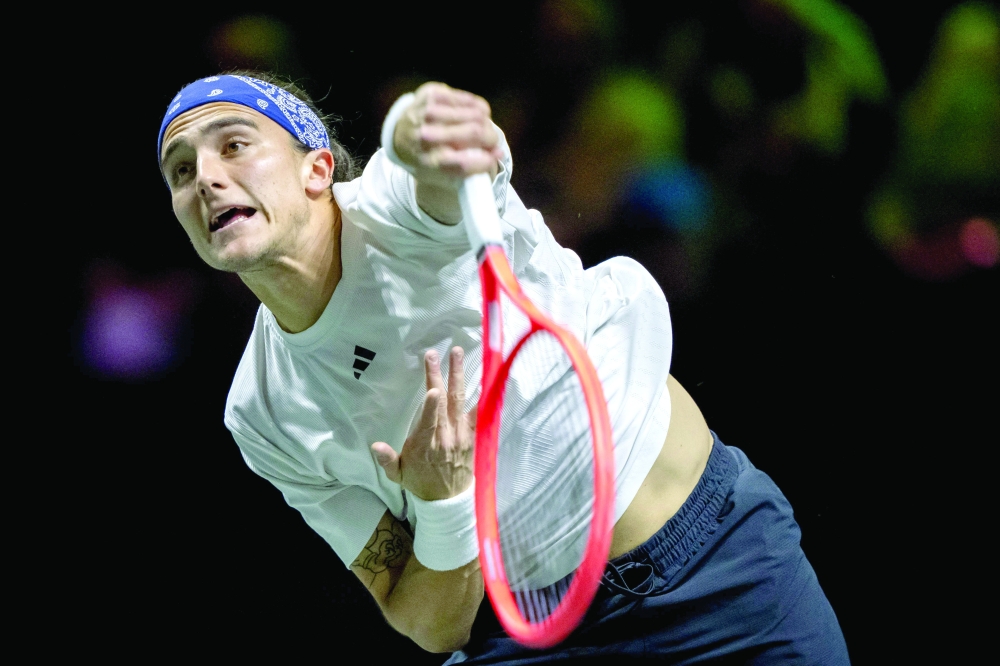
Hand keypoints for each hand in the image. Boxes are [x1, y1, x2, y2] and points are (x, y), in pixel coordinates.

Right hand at [372, 347, 475, 500]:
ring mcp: (461, 435)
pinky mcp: (473, 436)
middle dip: (440, 376)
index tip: (434, 389)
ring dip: (459, 375)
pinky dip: (481, 396)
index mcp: (425, 446)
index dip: (431, 406)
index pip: (429, 423)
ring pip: (460, 401)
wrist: (448, 501)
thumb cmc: (420, 482)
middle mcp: (445, 438)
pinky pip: (478, 413)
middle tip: (435, 354)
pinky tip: (484, 377)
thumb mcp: (398, 475)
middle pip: (444, 403)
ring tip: (458, 353)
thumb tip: (375, 446)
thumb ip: (387, 460)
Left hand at [393, 82, 502, 186]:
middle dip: (491, 138)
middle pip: (474, 132)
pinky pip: (469, 100)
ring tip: (482, 129)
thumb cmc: (430, 158)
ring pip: (475, 114)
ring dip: (485, 123)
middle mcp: (425, 135)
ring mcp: (428, 111)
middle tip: (493, 142)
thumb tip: (498, 154)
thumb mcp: (444, 175)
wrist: (401, 135)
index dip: (485, 160)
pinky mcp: (432, 94)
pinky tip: (473, 116)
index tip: (494, 158)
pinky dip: (478, 109)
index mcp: (428, 162)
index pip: (463, 162)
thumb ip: (472, 169)